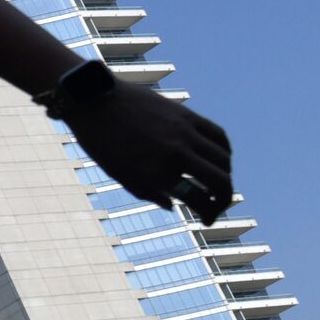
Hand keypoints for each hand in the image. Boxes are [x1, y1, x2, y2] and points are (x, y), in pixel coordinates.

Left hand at [63, 84, 233, 223]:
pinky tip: (219, 159)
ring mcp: (185, 132)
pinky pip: (219, 136)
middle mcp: (175, 154)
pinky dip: (224, 151)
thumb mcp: (119, 173)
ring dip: (226, 176)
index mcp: (156, 173)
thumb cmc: (101, 141)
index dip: (208, 214)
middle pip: (220, 182)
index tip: (207, 220)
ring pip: (224, 160)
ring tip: (216, 184)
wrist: (94, 100)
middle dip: (224, 201)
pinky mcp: (188, 115)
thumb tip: (174, 205)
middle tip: (217, 207)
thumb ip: (148, 192)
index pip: (199, 200)